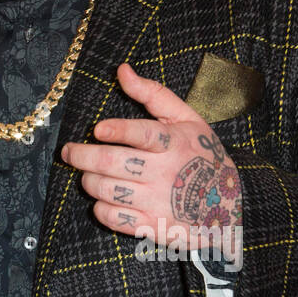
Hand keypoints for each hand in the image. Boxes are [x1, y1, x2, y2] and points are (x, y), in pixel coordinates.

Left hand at [61, 62, 242, 251]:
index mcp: (174, 143)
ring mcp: (158, 202)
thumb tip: (122, 70)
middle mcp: (165, 173)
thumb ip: (153, 94)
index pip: (145, 134)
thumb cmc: (201, 154)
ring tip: (86, 173)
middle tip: (69, 151)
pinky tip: (101, 198)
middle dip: (82, 156)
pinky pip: (115, 219)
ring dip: (88, 180)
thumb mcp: (187, 119)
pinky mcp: (153, 226)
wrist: (228, 205)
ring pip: (108, 190)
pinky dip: (100, 208)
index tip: (97, 128)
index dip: (119, 130)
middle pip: (115, 163)